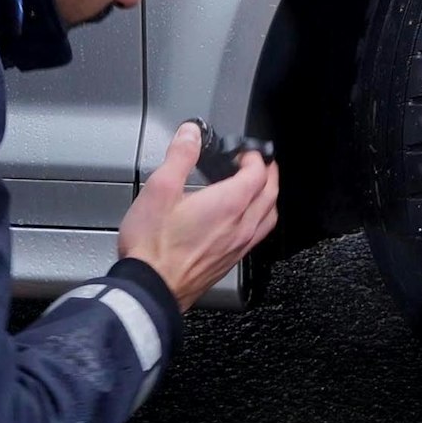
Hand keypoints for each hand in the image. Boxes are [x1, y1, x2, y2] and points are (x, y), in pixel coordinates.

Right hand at [118, 121, 279, 310]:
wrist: (151, 288)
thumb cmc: (152, 245)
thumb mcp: (160, 189)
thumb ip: (180, 156)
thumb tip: (191, 134)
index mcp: (228, 204)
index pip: (258, 172)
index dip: (255, 156)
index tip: (244, 150)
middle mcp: (240, 226)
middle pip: (270, 194)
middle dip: (268, 173)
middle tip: (260, 162)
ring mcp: (238, 246)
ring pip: (269, 217)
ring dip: (268, 197)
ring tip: (259, 188)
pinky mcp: (231, 261)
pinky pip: (257, 235)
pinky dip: (259, 219)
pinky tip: (245, 220)